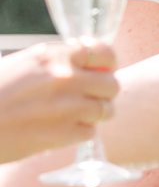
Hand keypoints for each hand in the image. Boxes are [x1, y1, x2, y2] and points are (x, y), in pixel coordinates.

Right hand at [0, 42, 117, 162]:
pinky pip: (89, 132)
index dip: (106, 63)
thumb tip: (83, 66)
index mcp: (51, 55)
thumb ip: (52, 63)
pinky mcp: (61, 134)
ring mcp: (66, 107)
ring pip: (106, 110)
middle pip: (112, 84)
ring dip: (94, 114)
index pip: (104, 53)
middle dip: (102, 92)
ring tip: (72, 116)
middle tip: (87, 98)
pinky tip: (60, 130)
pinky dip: (79, 133)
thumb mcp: (19, 65)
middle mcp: (64, 77)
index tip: (99, 70)